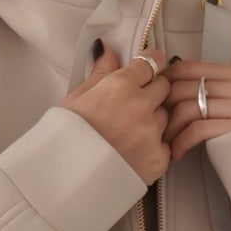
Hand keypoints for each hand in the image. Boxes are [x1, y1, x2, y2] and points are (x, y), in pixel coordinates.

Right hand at [59, 40, 171, 185]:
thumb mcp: (76, 99)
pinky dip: (154, 147)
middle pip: (164, 87)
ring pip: (165, 116)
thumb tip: (108, 49)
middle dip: (153, 92)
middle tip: (134, 105)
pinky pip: (166, 145)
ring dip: (154, 120)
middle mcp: (141, 106)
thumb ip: (100, 73)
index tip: (146, 70)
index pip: (152, 62)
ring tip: (130, 133)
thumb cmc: (65, 138)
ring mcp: (152, 133)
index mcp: (120, 86)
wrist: (65, 182)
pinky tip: (134, 153)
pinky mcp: (159, 159)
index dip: (149, 65)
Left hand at [160, 58, 230, 164]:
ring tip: (166, 143)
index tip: (154, 95)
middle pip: (185, 88)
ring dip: (170, 129)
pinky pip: (197, 129)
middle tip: (154, 124)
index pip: (192, 67)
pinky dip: (181, 142)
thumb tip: (173, 83)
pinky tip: (177, 153)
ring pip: (188, 108)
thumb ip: (215, 89)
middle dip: (163, 107)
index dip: (167, 80)